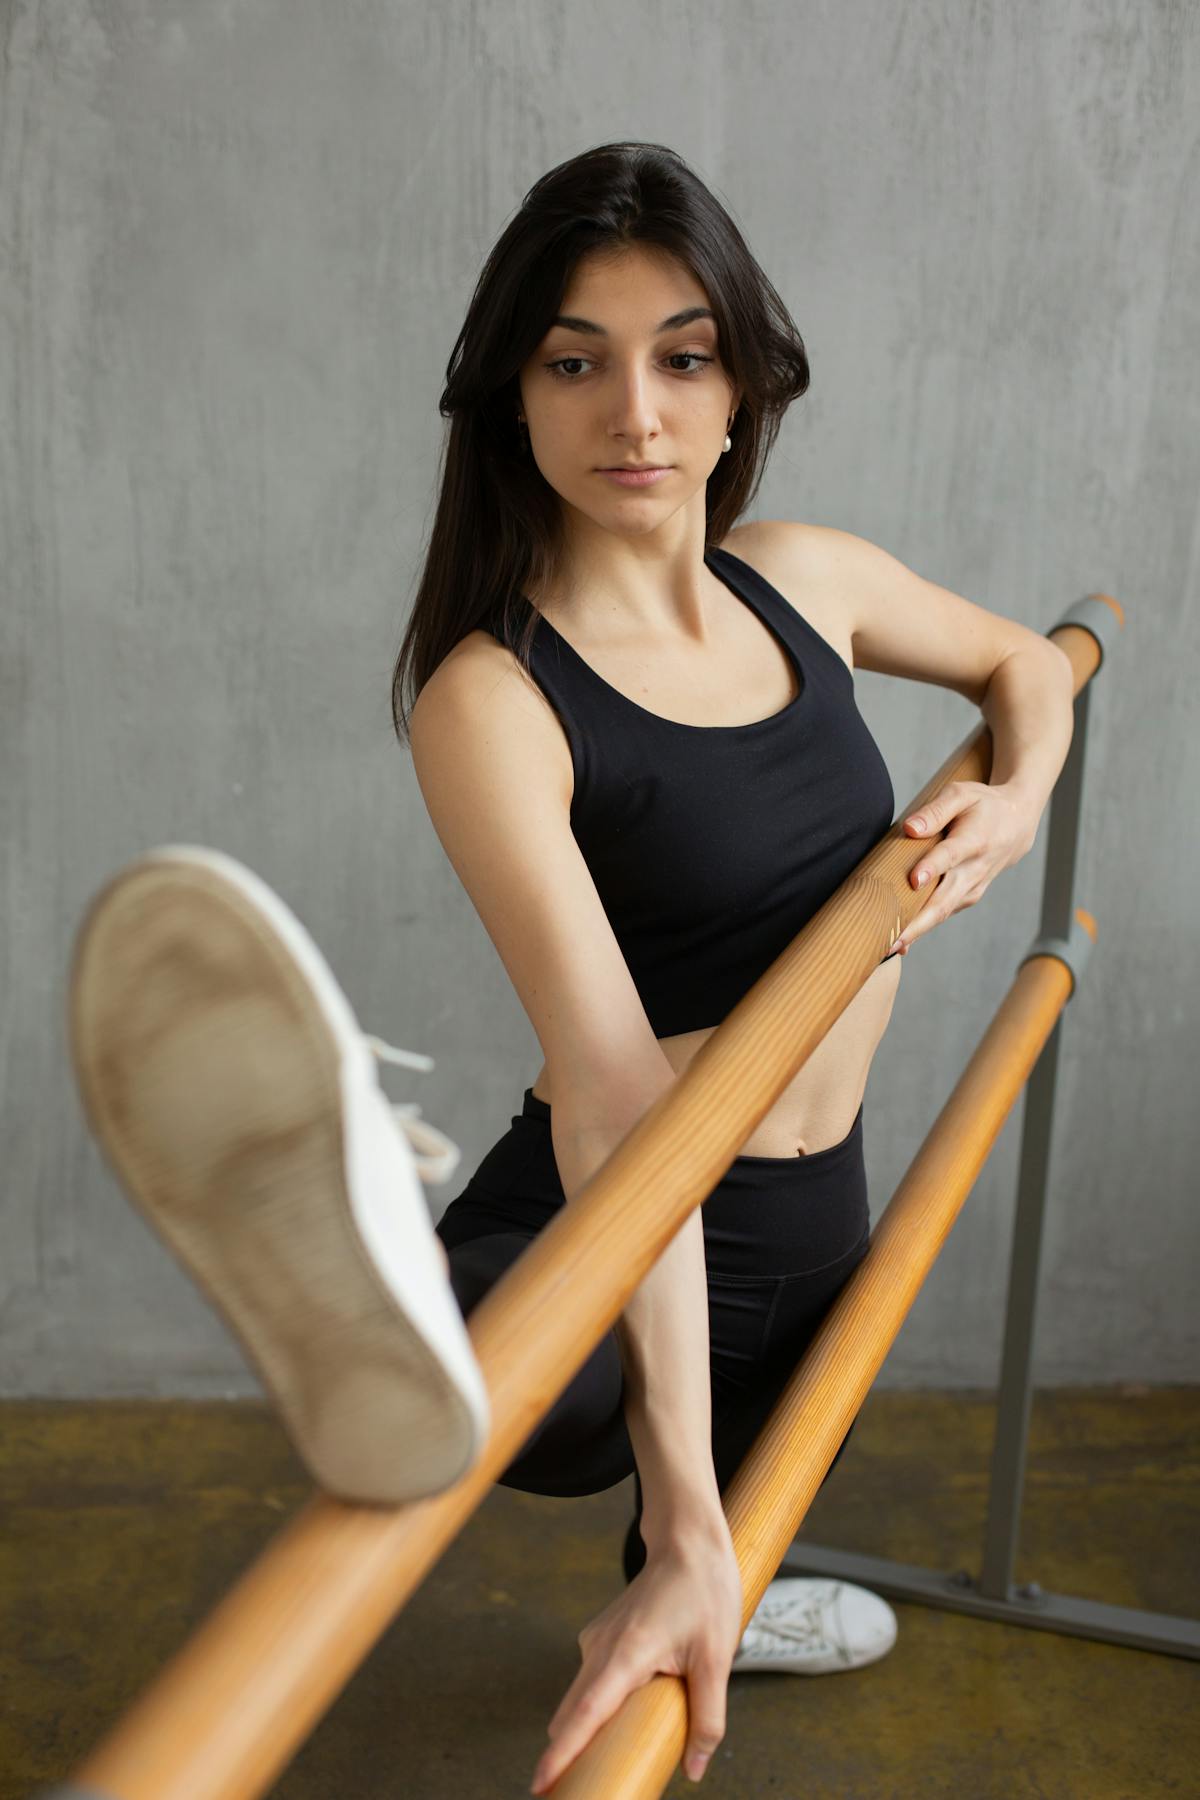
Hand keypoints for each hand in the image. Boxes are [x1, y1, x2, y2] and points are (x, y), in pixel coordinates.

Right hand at [529, 1524, 744, 1792]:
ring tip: (596, 1767)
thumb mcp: (716, 1658)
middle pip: (574, 1712)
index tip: (540, 1783)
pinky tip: (618, 1722)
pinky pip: (590, 1683)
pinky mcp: (601, 1638)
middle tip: (571, 1791)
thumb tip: (696, 1769)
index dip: (562, 1751)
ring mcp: (597, 1640)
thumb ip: (707, 1717)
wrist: (688, 1544)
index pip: (587, 1712)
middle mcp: (602, 1647)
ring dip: (584, 1730)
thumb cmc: (704, 1592)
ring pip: (580, 1699)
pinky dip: (595, 1708)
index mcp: (628, 1653)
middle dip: (567, 1754)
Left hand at [887, 779, 1038, 956]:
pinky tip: (901, 942)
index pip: (951, 855)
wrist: (1016, 825)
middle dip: (917, 921)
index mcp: (973, 840)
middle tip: (890, 937)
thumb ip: (935, 810)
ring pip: (942, 912)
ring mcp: (973, 887)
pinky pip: (943, 914)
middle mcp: (975, 869)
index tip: (914, 879)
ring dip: (917, 930)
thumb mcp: (962, 794)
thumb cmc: (982, 806)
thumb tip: (909, 829)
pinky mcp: (967, 897)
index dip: (933, 867)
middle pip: (944, 898)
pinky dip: (923, 927)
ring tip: (887, 947)